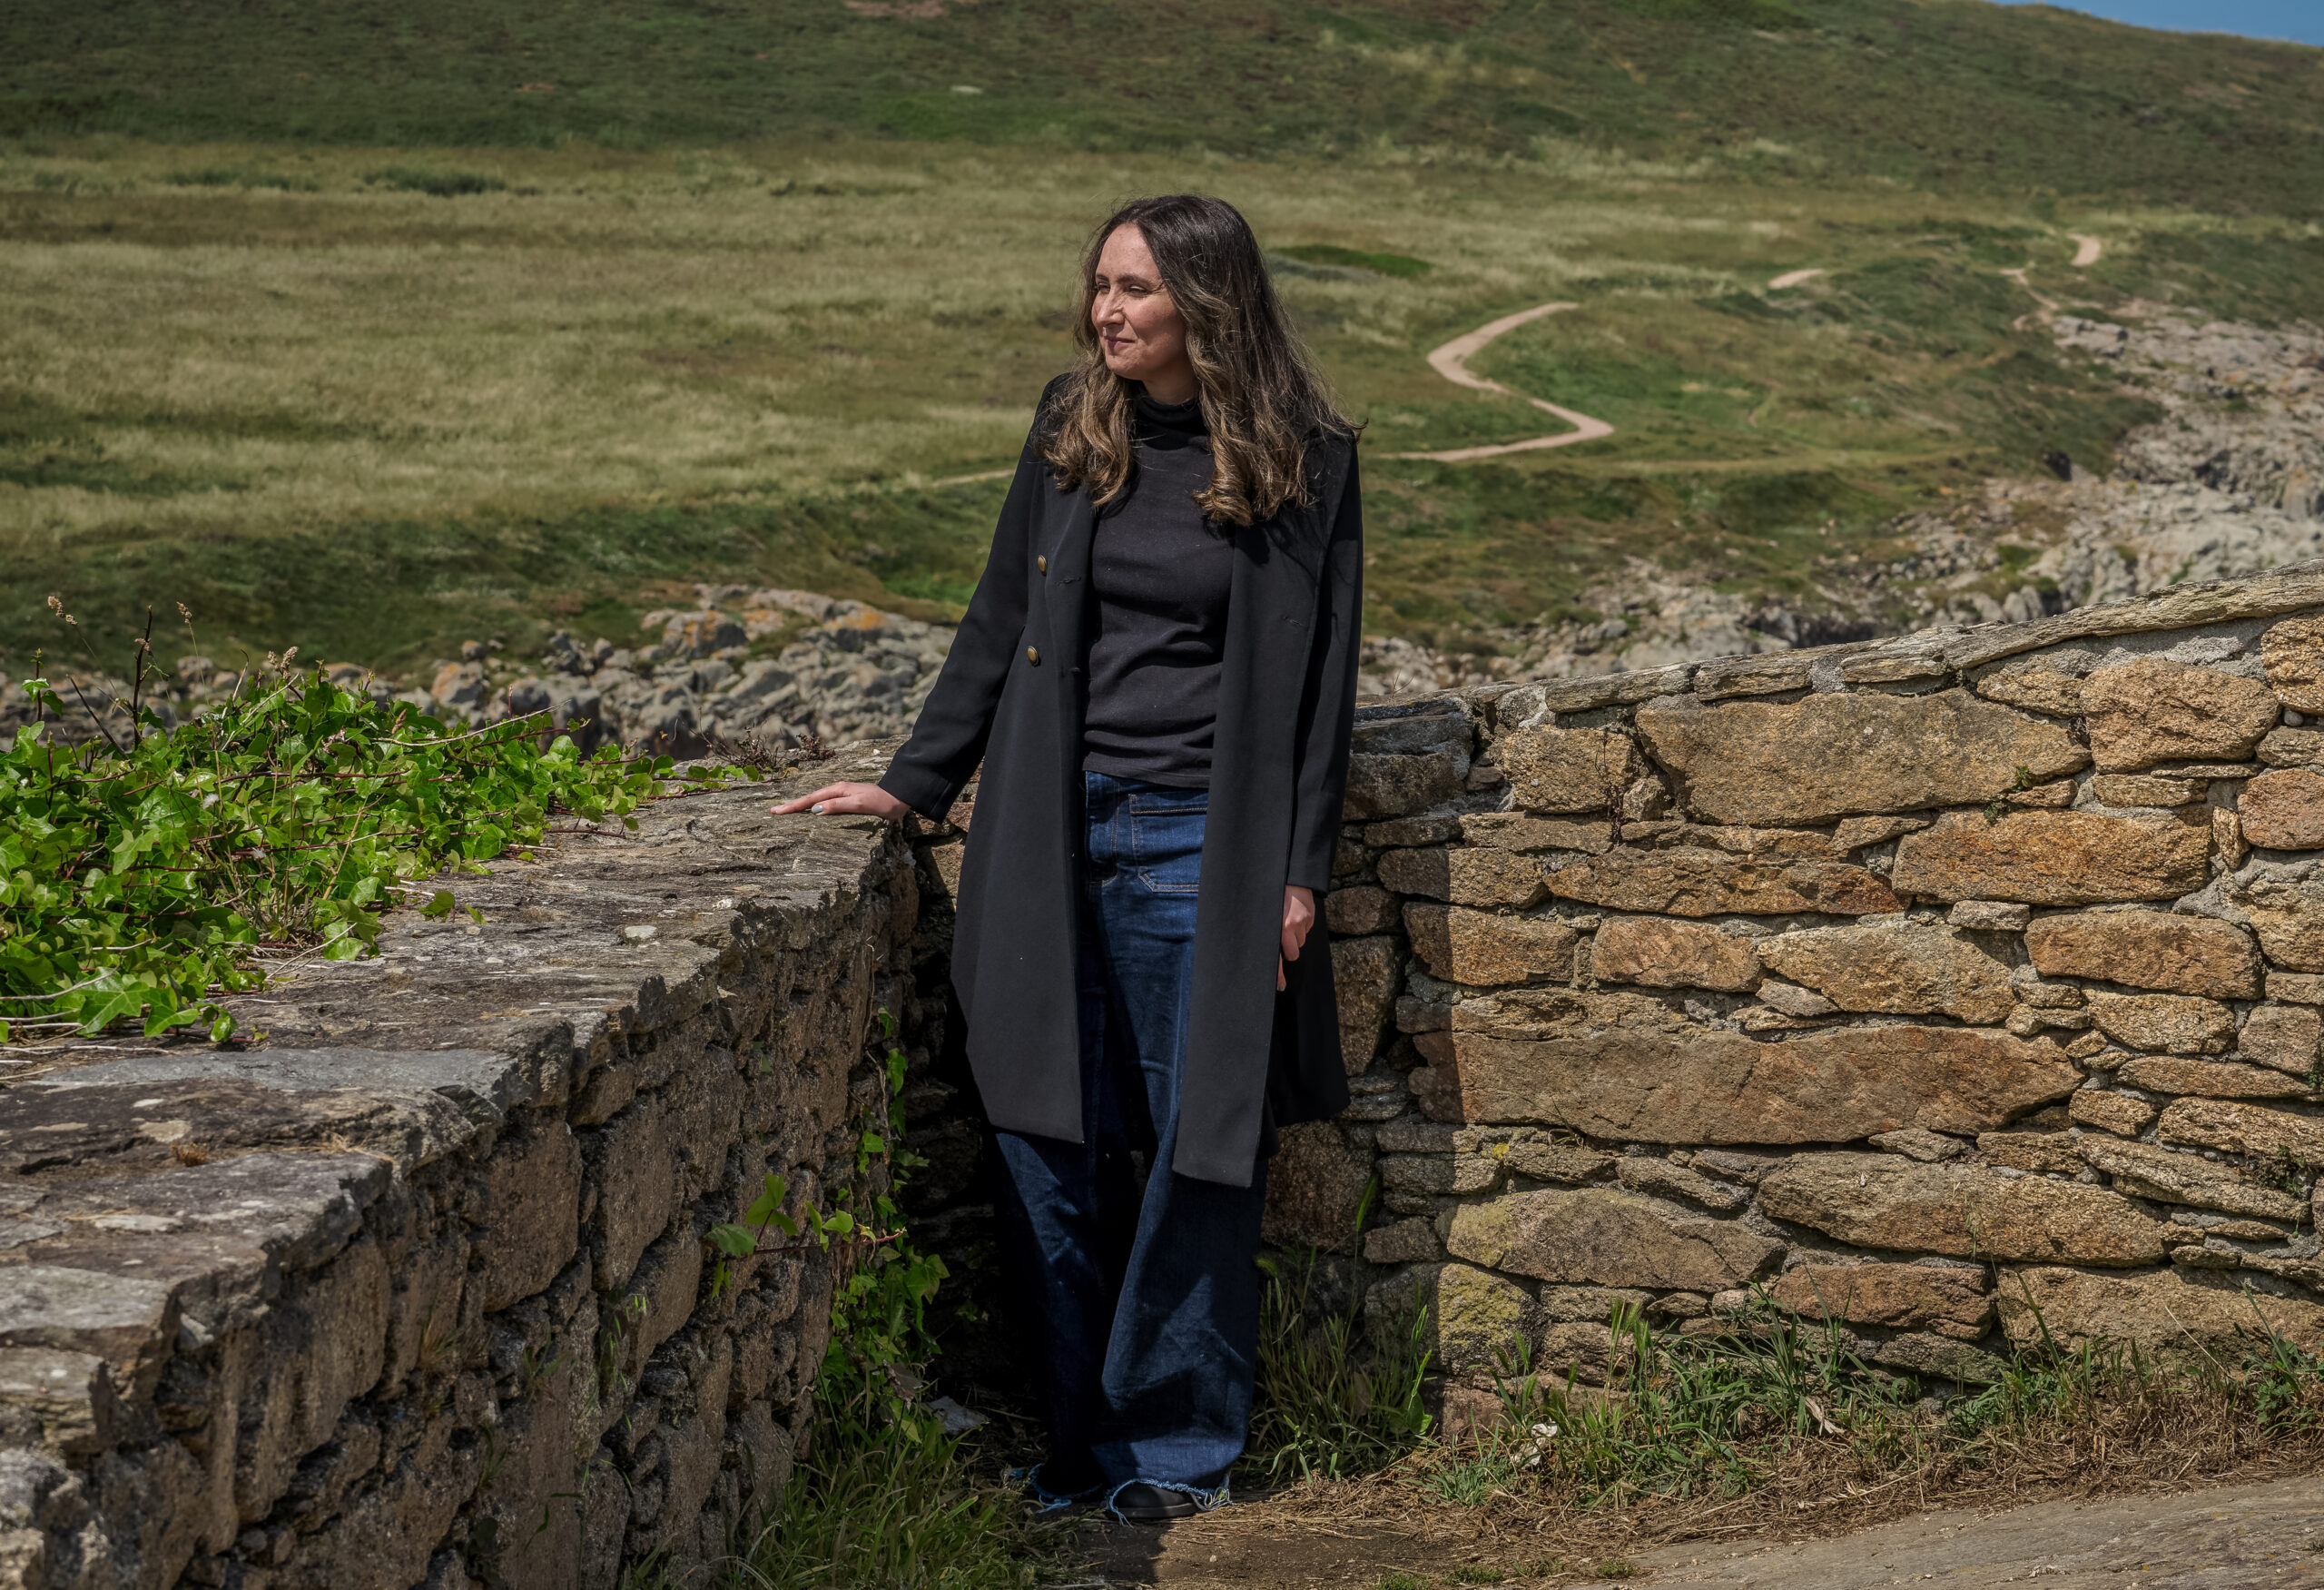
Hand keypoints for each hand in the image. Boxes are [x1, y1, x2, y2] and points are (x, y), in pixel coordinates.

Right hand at [771, 781, 909, 821]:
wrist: (900, 798)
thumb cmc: (882, 802)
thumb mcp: (859, 804)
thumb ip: (838, 806)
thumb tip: (815, 810)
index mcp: (838, 790)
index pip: (810, 800)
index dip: (793, 806)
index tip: (777, 811)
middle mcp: (838, 790)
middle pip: (810, 798)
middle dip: (792, 805)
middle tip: (774, 811)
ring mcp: (843, 795)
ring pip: (817, 801)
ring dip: (801, 806)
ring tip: (786, 812)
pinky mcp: (848, 801)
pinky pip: (825, 804)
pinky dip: (814, 808)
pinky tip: (811, 813)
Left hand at [1277, 884, 1314, 990]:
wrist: (1291, 877)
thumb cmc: (1274, 896)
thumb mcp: (1266, 914)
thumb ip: (1269, 932)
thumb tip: (1274, 953)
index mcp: (1274, 928)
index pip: (1277, 958)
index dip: (1278, 975)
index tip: (1280, 986)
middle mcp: (1288, 927)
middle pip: (1293, 954)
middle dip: (1290, 949)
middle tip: (1284, 936)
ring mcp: (1301, 923)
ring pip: (1300, 941)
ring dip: (1295, 934)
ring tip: (1288, 918)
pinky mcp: (1310, 918)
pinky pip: (1307, 930)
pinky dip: (1303, 924)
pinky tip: (1296, 913)